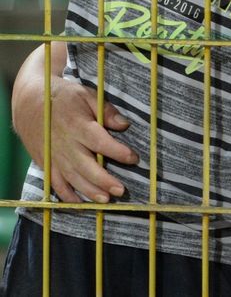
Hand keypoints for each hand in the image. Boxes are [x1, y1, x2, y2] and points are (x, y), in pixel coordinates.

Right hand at [18, 77, 139, 203]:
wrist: (28, 102)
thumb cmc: (63, 97)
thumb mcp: (86, 95)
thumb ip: (105, 110)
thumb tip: (124, 125)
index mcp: (78, 126)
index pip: (100, 143)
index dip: (118, 152)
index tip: (134, 158)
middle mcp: (66, 144)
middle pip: (86, 167)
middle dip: (104, 180)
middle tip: (121, 190)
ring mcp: (54, 156)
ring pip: (72, 178)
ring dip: (89, 191)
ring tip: (106, 200)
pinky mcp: (46, 163)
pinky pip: (55, 182)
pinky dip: (65, 194)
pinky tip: (78, 203)